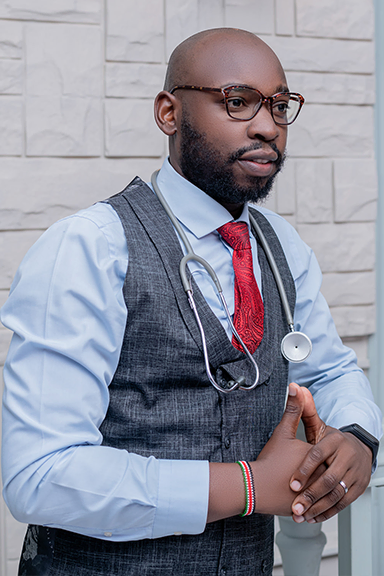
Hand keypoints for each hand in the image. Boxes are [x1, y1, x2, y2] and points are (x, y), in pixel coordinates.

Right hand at [252, 383, 323, 515]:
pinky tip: (298, 497)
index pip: (329, 455)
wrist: (255, 486)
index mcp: (319, 459)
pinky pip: (313, 506)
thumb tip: (295, 388)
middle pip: (328, 472)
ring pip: (322, 491)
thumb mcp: (283, 432)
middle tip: (304, 470)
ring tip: (302, 485)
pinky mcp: (306, 510)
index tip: (305, 454)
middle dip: (320, 473)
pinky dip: (309, 503)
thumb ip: (293, 410)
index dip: (319, 454)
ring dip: (316, 490)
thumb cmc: (270, 460)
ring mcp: (314, 496)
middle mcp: (320, 479)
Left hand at [290, 387, 371, 522]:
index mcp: (335, 441)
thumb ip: (304, 410)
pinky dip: (327, 512)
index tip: (291, 483)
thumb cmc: (331, 441)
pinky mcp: (358, 488)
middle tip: (295, 506)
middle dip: (310, 495)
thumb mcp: (318, 426)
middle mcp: (348, 458)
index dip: (304, 470)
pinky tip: (312, 518)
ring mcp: (355, 474)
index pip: (318, 456)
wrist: (358, 451)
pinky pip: (343, 504)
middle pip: (329, 479)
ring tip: (300, 515)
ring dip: (317, 507)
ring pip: (336, 495)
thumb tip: (294, 387)